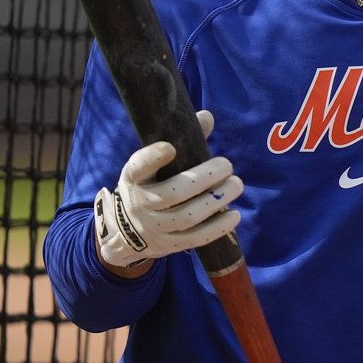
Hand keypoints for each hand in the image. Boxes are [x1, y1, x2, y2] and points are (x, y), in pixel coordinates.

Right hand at [93, 110, 243, 270]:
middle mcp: (140, 203)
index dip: (152, 158)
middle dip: (204, 178)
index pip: (137, 167)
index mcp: (134, 178)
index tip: (170, 147)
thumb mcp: (154, 166)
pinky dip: (218, 227)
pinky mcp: (169, 245)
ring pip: (187, 216)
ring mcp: (154, 227)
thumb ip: (182, 140)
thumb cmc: (151, 185)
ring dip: (216, 200)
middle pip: (172, 193)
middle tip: (227, 165)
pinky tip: (235, 214)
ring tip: (236, 185)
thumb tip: (206, 117)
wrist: (126, 231)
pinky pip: (195, 238)